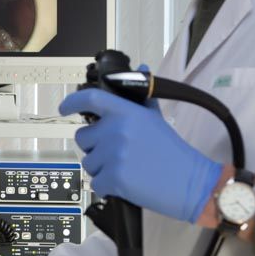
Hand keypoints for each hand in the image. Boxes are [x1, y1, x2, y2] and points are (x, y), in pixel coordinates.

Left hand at [59, 88, 222, 222]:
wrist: (190, 182)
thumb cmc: (172, 151)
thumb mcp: (156, 118)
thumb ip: (142, 97)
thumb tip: (142, 69)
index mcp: (126, 113)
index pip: (90, 99)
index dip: (72, 102)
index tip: (64, 108)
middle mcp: (116, 130)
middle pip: (83, 137)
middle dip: (95, 146)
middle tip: (118, 152)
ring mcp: (113, 155)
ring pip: (88, 162)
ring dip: (101, 168)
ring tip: (126, 168)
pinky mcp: (114, 178)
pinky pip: (95, 183)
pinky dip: (107, 186)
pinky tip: (126, 183)